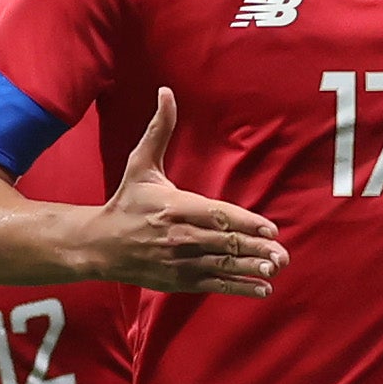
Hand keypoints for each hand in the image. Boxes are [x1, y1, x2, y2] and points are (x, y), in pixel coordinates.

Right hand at [81, 89, 286, 294]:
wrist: (100, 245)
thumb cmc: (127, 202)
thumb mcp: (140, 164)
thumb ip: (159, 130)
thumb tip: (166, 92)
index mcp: (174, 206)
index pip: (217, 215)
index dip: (245, 223)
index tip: (270, 229)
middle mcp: (179, 235)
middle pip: (224, 243)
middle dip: (255, 250)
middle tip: (282, 254)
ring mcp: (179, 261)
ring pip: (222, 265)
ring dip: (251, 270)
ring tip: (275, 270)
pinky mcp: (179, 280)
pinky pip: (214, 285)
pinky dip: (239, 288)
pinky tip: (262, 290)